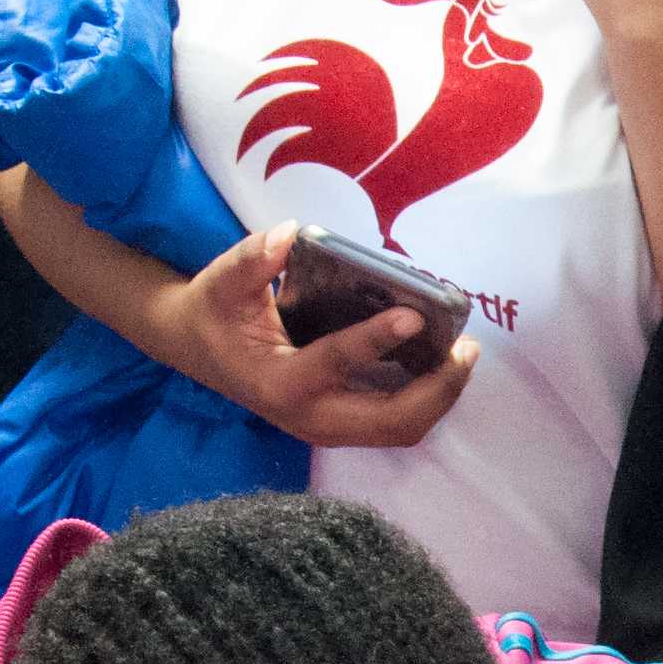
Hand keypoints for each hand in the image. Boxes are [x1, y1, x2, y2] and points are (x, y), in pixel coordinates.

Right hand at [173, 227, 477, 450]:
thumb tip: (286, 234)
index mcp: (279, 383)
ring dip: (440, 397)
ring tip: (464, 355)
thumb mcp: (222, 281)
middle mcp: (309, 416)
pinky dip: (427, 399)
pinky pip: (395, 421)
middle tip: (466, 348)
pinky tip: (445, 364)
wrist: (196, 347)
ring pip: (400, 429)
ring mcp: (328, 426)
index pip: (337, 362)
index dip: (378, 339)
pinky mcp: (341, 422)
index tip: (414, 313)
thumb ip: (252, 260)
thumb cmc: (213, 312)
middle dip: (437, 389)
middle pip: (390, 421)